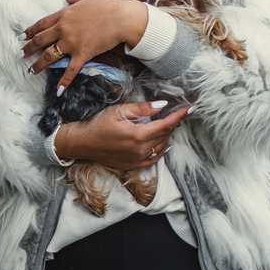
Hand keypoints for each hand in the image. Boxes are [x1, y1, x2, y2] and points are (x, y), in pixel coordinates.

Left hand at [20, 0, 148, 93]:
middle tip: (20, 55)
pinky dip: (64, 80)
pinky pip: (71, 69)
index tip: (21, 37)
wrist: (122, 17)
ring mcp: (72, 42)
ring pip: (49, 55)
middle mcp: (63, 29)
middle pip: (41, 40)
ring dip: (38, 65)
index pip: (41, 24)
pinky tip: (59, 90)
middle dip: (28, 48)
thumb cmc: (107, 6)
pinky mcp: (83, 53)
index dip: (30, 31)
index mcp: (63, 15)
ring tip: (30, 71)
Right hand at [55, 100, 190, 168]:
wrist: (82, 142)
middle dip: (172, 123)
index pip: (165, 125)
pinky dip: (161, 150)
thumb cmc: (97, 123)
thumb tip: (162, 105)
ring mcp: (137, 159)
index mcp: (138, 135)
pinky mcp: (133, 165)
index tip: (187, 108)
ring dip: (167, 135)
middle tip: (176, 113)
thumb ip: (141, 108)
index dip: (177, 116)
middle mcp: (140, 149)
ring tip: (168, 125)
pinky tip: (163, 144)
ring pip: (160, 146)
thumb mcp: (118, 111)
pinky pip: (153, 158)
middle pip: (164, 135)